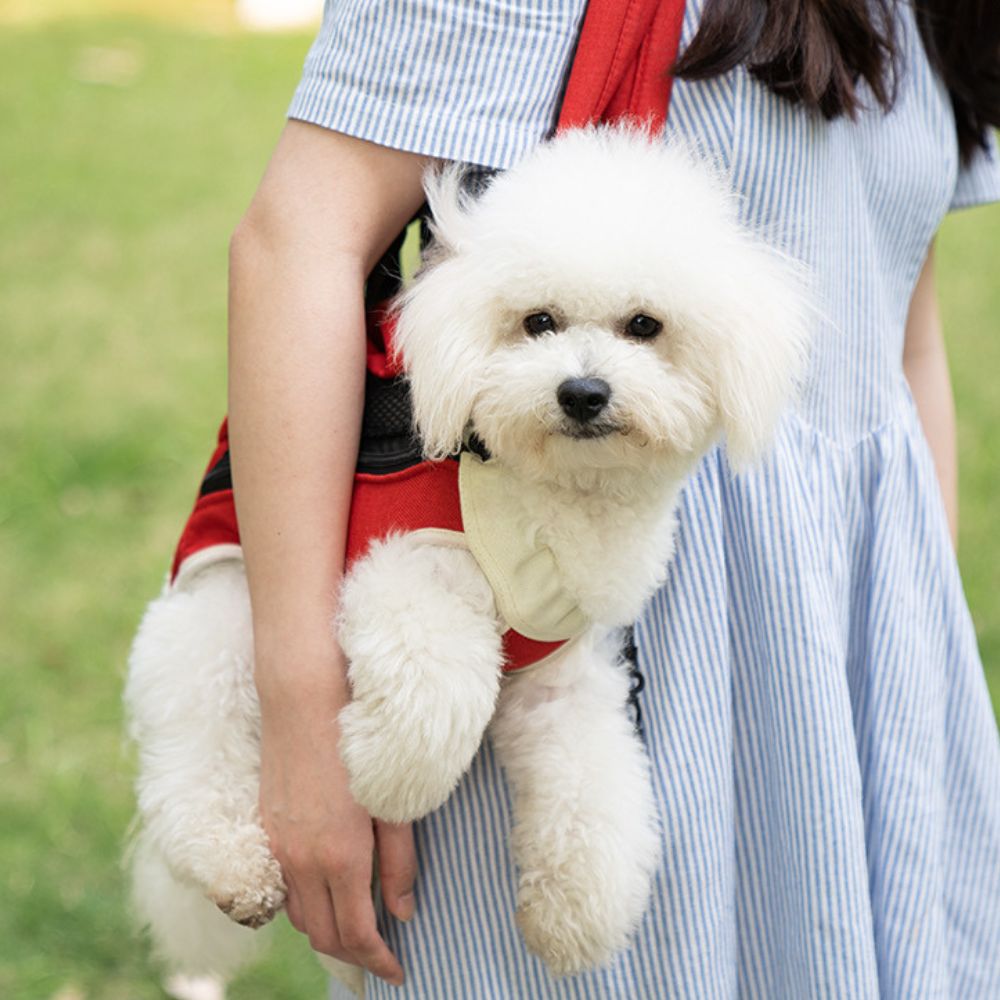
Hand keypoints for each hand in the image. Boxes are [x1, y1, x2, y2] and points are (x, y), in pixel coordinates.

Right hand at [257, 665, 415, 985]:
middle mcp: (302, 861)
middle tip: (382, 956)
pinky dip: (307, 903)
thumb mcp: (392, 803)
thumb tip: (403, 910)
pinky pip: (285, 886)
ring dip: (328, 930)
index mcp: (340, 857)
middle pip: (324, 936)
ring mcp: (279, 846)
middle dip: (353, 955)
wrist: (303, 700)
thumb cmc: (357, 744)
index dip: (378, 960)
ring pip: (300, 915)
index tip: (398, 971)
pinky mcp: (268, 829)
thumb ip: (399, 860)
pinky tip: (329, 889)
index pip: (356, 934)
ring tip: (359, 925)